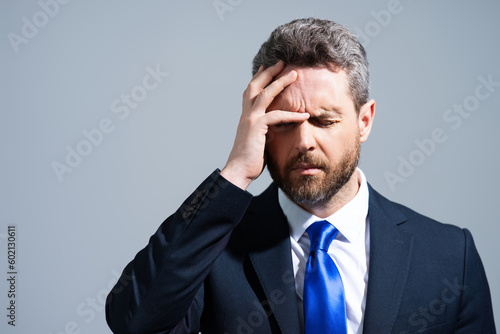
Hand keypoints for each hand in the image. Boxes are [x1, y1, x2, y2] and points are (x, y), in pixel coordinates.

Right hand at [221, 61, 308, 189]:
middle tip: (282, 62)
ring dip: (280, 82)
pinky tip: (304, 115)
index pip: (251, 92)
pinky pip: (276, 116)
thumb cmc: (249, 159)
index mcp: (246, 116)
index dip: (258, 78)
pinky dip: (291, 114)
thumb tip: (273, 129)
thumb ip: (263, 130)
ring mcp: (250, 119)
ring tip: (294, 74)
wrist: (239, 170)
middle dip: (269, 73)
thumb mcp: (257, 140)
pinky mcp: (257, 128)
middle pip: (256, 86)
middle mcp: (246, 114)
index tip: (265, 67)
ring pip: (266, 94)